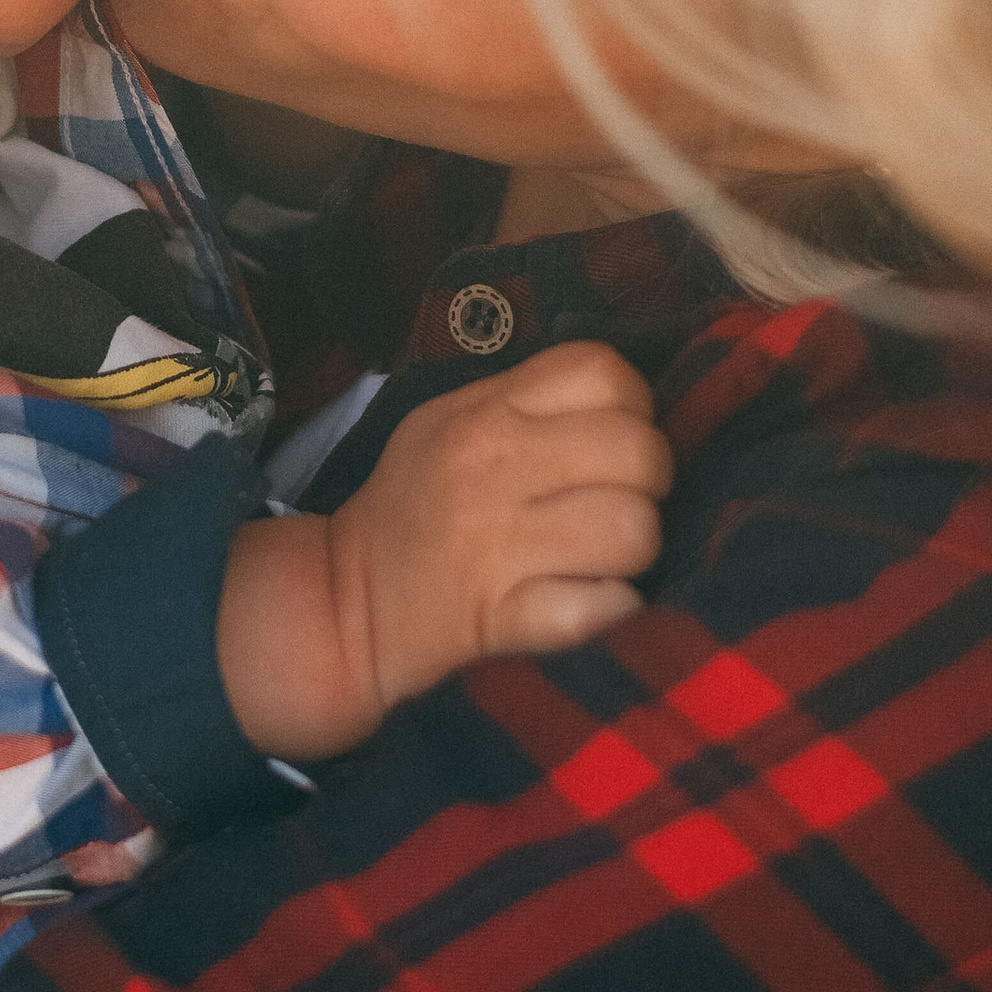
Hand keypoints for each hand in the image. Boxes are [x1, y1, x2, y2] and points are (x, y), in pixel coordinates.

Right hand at [330, 341, 672, 701]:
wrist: (344, 600)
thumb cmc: (413, 505)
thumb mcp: (448, 422)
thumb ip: (527, 403)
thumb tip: (626, 408)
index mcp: (484, 412)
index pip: (605, 372)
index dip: (631, 408)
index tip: (608, 445)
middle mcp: (493, 467)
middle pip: (641, 452)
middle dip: (647, 484)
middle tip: (614, 505)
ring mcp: (499, 546)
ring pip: (636, 531)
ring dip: (632, 552)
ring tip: (600, 557)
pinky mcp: (506, 618)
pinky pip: (606, 607)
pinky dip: (611, 610)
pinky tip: (588, 601)